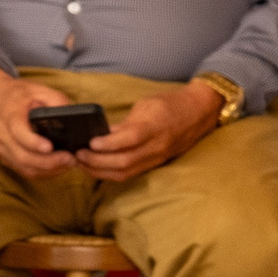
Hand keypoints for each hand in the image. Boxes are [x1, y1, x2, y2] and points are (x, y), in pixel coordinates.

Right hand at [0, 66, 76, 180]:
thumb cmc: (19, 95)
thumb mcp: (38, 89)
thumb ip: (56, 101)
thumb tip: (73, 119)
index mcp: (9, 115)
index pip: (18, 132)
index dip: (33, 142)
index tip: (50, 146)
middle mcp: (2, 134)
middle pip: (23, 156)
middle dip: (49, 162)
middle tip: (70, 158)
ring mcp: (2, 148)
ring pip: (25, 168)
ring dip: (48, 170)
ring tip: (68, 164)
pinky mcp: (5, 158)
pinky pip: (24, 171)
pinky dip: (43, 173)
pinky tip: (57, 167)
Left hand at [77, 83, 222, 183]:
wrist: (200, 112)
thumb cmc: (170, 103)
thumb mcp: (145, 105)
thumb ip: (125, 122)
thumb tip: (102, 134)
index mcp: (153, 127)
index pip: (128, 139)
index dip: (107, 144)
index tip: (89, 142)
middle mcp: (156, 146)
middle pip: (124, 162)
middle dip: (97, 161)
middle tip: (77, 154)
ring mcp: (157, 157)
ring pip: (126, 172)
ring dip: (101, 171)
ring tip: (82, 163)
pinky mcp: (156, 163)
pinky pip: (132, 172)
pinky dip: (112, 172)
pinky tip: (98, 167)